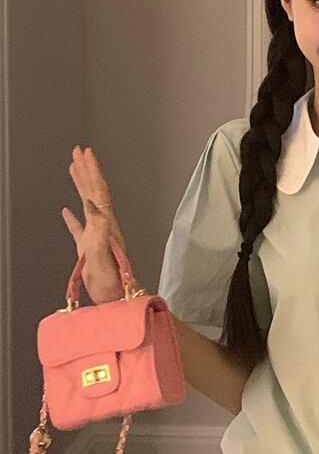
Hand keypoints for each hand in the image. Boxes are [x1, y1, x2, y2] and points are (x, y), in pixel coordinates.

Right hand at [62, 146, 131, 303]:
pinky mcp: (90, 249)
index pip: (98, 191)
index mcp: (107, 225)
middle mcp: (104, 226)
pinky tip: (67, 211)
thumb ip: (99, 231)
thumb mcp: (103, 257)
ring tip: (74, 169)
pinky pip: (79, 227)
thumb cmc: (112, 285)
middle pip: (94, 191)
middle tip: (79, 151)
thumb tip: (92, 205)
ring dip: (81, 185)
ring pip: (87, 204)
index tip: (86, 153)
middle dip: (87, 169)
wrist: (117, 301)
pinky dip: (72, 216)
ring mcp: (97, 236)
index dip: (92, 171)